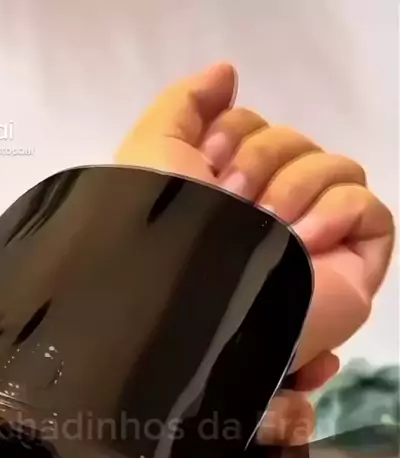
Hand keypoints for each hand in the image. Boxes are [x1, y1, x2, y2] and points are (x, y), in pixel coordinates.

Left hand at [117, 64, 394, 444]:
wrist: (184, 318)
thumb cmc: (160, 243)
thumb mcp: (151, 157)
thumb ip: (183, 105)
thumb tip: (228, 74)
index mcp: (222, 196)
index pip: (254, 131)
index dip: (234, 135)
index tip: (206, 167)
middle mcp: (265, 217)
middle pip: (297, 144)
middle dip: (263, 161)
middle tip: (233, 202)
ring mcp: (309, 245)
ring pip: (337, 169)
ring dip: (298, 188)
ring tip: (270, 228)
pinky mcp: (348, 270)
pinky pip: (372, 213)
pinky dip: (339, 214)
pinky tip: (305, 242)